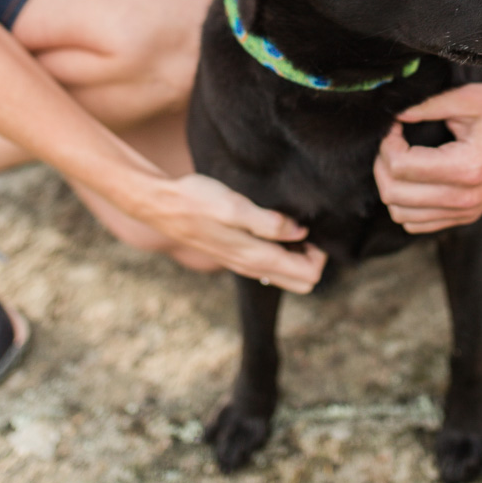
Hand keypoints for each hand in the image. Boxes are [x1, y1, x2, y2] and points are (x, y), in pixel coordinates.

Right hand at [150, 173, 326, 292]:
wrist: (162, 206)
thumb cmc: (197, 201)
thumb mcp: (234, 206)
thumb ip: (268, 222)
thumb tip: (300, 231)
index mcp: (257, 257)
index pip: (308, 275)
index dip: (319, 253)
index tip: (313, 229)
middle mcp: (252, 266)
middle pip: (302, 281)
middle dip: (313, 258)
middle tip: (307, 228)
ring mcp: (243, 263)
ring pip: (286, 275)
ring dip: (297, 255)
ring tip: (293, 225)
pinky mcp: (235, 255)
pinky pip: (269, 265)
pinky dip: (281, 252)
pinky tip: (275, 228)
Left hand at [375, 82, 481, 231]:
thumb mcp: (467, 98)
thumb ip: (426, 106)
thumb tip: (393, 116)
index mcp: (466, 168)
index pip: (401, 167)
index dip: (388, 143)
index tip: (395, 125)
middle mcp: (465, 198)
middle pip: (394, 195)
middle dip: (382, 164)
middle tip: (392, 140)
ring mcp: (466, 212)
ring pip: (401, 215)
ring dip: (390, 186)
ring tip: (400, 158)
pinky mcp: (467, 216)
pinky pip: (418, 224)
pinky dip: (405, 204)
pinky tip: (414, 177)